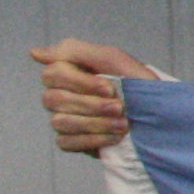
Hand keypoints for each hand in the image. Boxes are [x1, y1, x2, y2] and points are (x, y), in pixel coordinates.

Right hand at [33, 38, 160, 152]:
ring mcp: (62, 118)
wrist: (159, 111)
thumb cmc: (135, 81)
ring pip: (59, 122)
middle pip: (54, 99)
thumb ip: (76, 51)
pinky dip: (93, 140)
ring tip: (123, 124)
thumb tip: (34, 53)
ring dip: (95, 124)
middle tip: (120, 108)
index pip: (52, 74)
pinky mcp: (70, 140)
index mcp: (67, 73)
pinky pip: (66, 142)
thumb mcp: (112, 59)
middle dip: (92, 105)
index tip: (110, 88)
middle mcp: (59, 95)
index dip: (80, 83)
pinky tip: (114, 138)